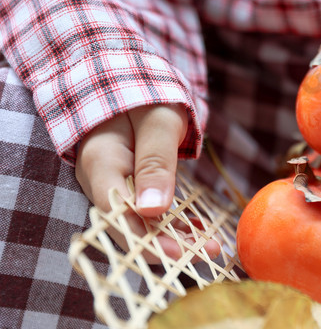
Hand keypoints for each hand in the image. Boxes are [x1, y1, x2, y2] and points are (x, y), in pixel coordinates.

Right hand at [76, 104, 219, 261]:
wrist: (130, 76)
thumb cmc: (143, 91)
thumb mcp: (158, 122)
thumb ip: (155, 163)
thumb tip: (153, 210)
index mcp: (100, 163)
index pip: (116, 215)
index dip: (146, 240)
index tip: (180, 253)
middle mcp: (102, 180)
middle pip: (129, 225)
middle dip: (167, 245)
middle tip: (208, 253)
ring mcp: (115, 183)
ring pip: (141, 221)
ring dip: (175, 236)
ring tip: (212, 246)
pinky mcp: (131, 183)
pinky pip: (149, 209)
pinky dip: (174, 220)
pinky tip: (200, 229)